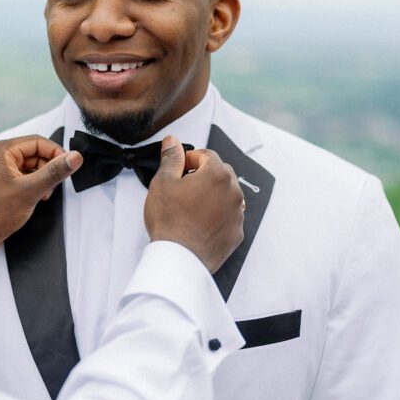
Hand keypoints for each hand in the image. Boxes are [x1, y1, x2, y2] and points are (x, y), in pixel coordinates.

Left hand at [0, 135, 82, 258]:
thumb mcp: (30, 191)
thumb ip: (54, 172)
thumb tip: (74, 157)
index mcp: (0, 150)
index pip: (37, 141)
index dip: (56, 153)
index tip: (70, 165)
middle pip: (35, 153)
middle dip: (47, 169)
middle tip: (51, 187)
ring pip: (31, 166)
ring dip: (41, 179)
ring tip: (41, 195)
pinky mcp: (0, 181)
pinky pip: (23, 176)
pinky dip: (33, 185)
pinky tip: (35, 198)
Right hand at [143, 135, 243, 272]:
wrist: (179, 257)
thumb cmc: (170, 220)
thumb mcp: (163, 182)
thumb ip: (171, 158)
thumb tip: (172, 142)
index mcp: (217, 175)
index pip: (206, 155)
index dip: (189, 160)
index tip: (178, 169)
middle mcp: (233, 192)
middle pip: (219, 173)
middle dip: (202, 175)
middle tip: (181, 187)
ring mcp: (237, 214)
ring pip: (225, 195)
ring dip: (210, 195)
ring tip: (188, 207)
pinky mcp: (236, 233)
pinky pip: (228, 216)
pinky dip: (216, 215)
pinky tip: (197, 222)